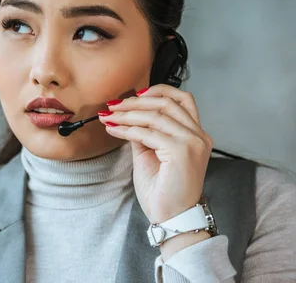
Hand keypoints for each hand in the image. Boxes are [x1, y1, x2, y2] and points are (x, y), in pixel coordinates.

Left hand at [98, 84, 213, 224]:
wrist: (172, 217)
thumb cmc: (163, 190)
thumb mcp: (151, 154)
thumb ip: (144, 132)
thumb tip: (127, 116)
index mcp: (196, 134)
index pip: (182, 99)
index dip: (157, 91)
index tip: (133, 95)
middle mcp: (199, 136)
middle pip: (167, 102)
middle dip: (135, 102)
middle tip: (113, 106)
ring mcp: (192, 143)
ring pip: (155, 116)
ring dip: (127, 114)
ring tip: (109, 117)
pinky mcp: (181, 152)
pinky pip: (147, 133)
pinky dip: (126, 129)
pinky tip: (113, 130)